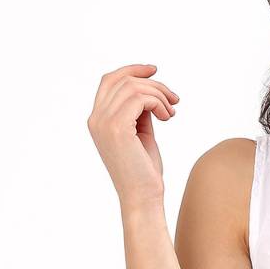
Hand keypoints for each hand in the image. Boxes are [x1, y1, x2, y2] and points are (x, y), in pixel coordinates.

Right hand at [86, 64, 178, 208]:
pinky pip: (140, 98)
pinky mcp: (117, 128)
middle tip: (174, 99)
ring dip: (159, 95)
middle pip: (123, 80)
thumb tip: (150, 90)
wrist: (142, 198)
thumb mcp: (140, 134)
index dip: (132, 70)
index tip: (155, 71)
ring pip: (134, 87)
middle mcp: (96, 119)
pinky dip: (158, 103)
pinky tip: (168, 117)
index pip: (109, 81)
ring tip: (171, 112)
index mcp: (97, 121)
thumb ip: (139, 112)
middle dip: (153, 84)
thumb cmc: (144, 171)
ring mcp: (104, 123)